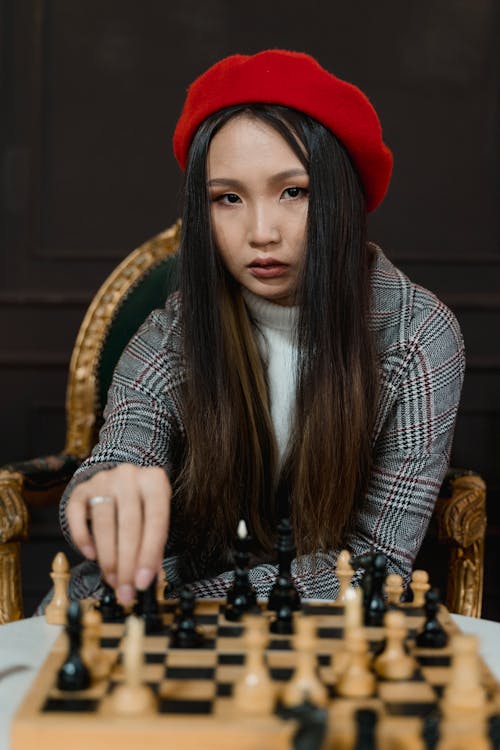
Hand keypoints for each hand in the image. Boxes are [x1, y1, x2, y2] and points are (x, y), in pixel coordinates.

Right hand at [66, 464, 170, 605]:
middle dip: (127, 564)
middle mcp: (129, 476)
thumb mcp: (155, 519)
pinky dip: (83, 538)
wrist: (121, 480)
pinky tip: (91, 555)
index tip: (143, 583)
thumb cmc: (143, 506)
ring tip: (112, 580)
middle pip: (129, 524)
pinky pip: (77, 516)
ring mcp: (103, 480)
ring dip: (108, 557)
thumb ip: (154, 547)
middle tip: (125, 591)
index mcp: (155, 481)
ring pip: (104, 523)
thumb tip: (147, 581)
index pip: (156, 520)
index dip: (149, 554)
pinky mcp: (81, 489)